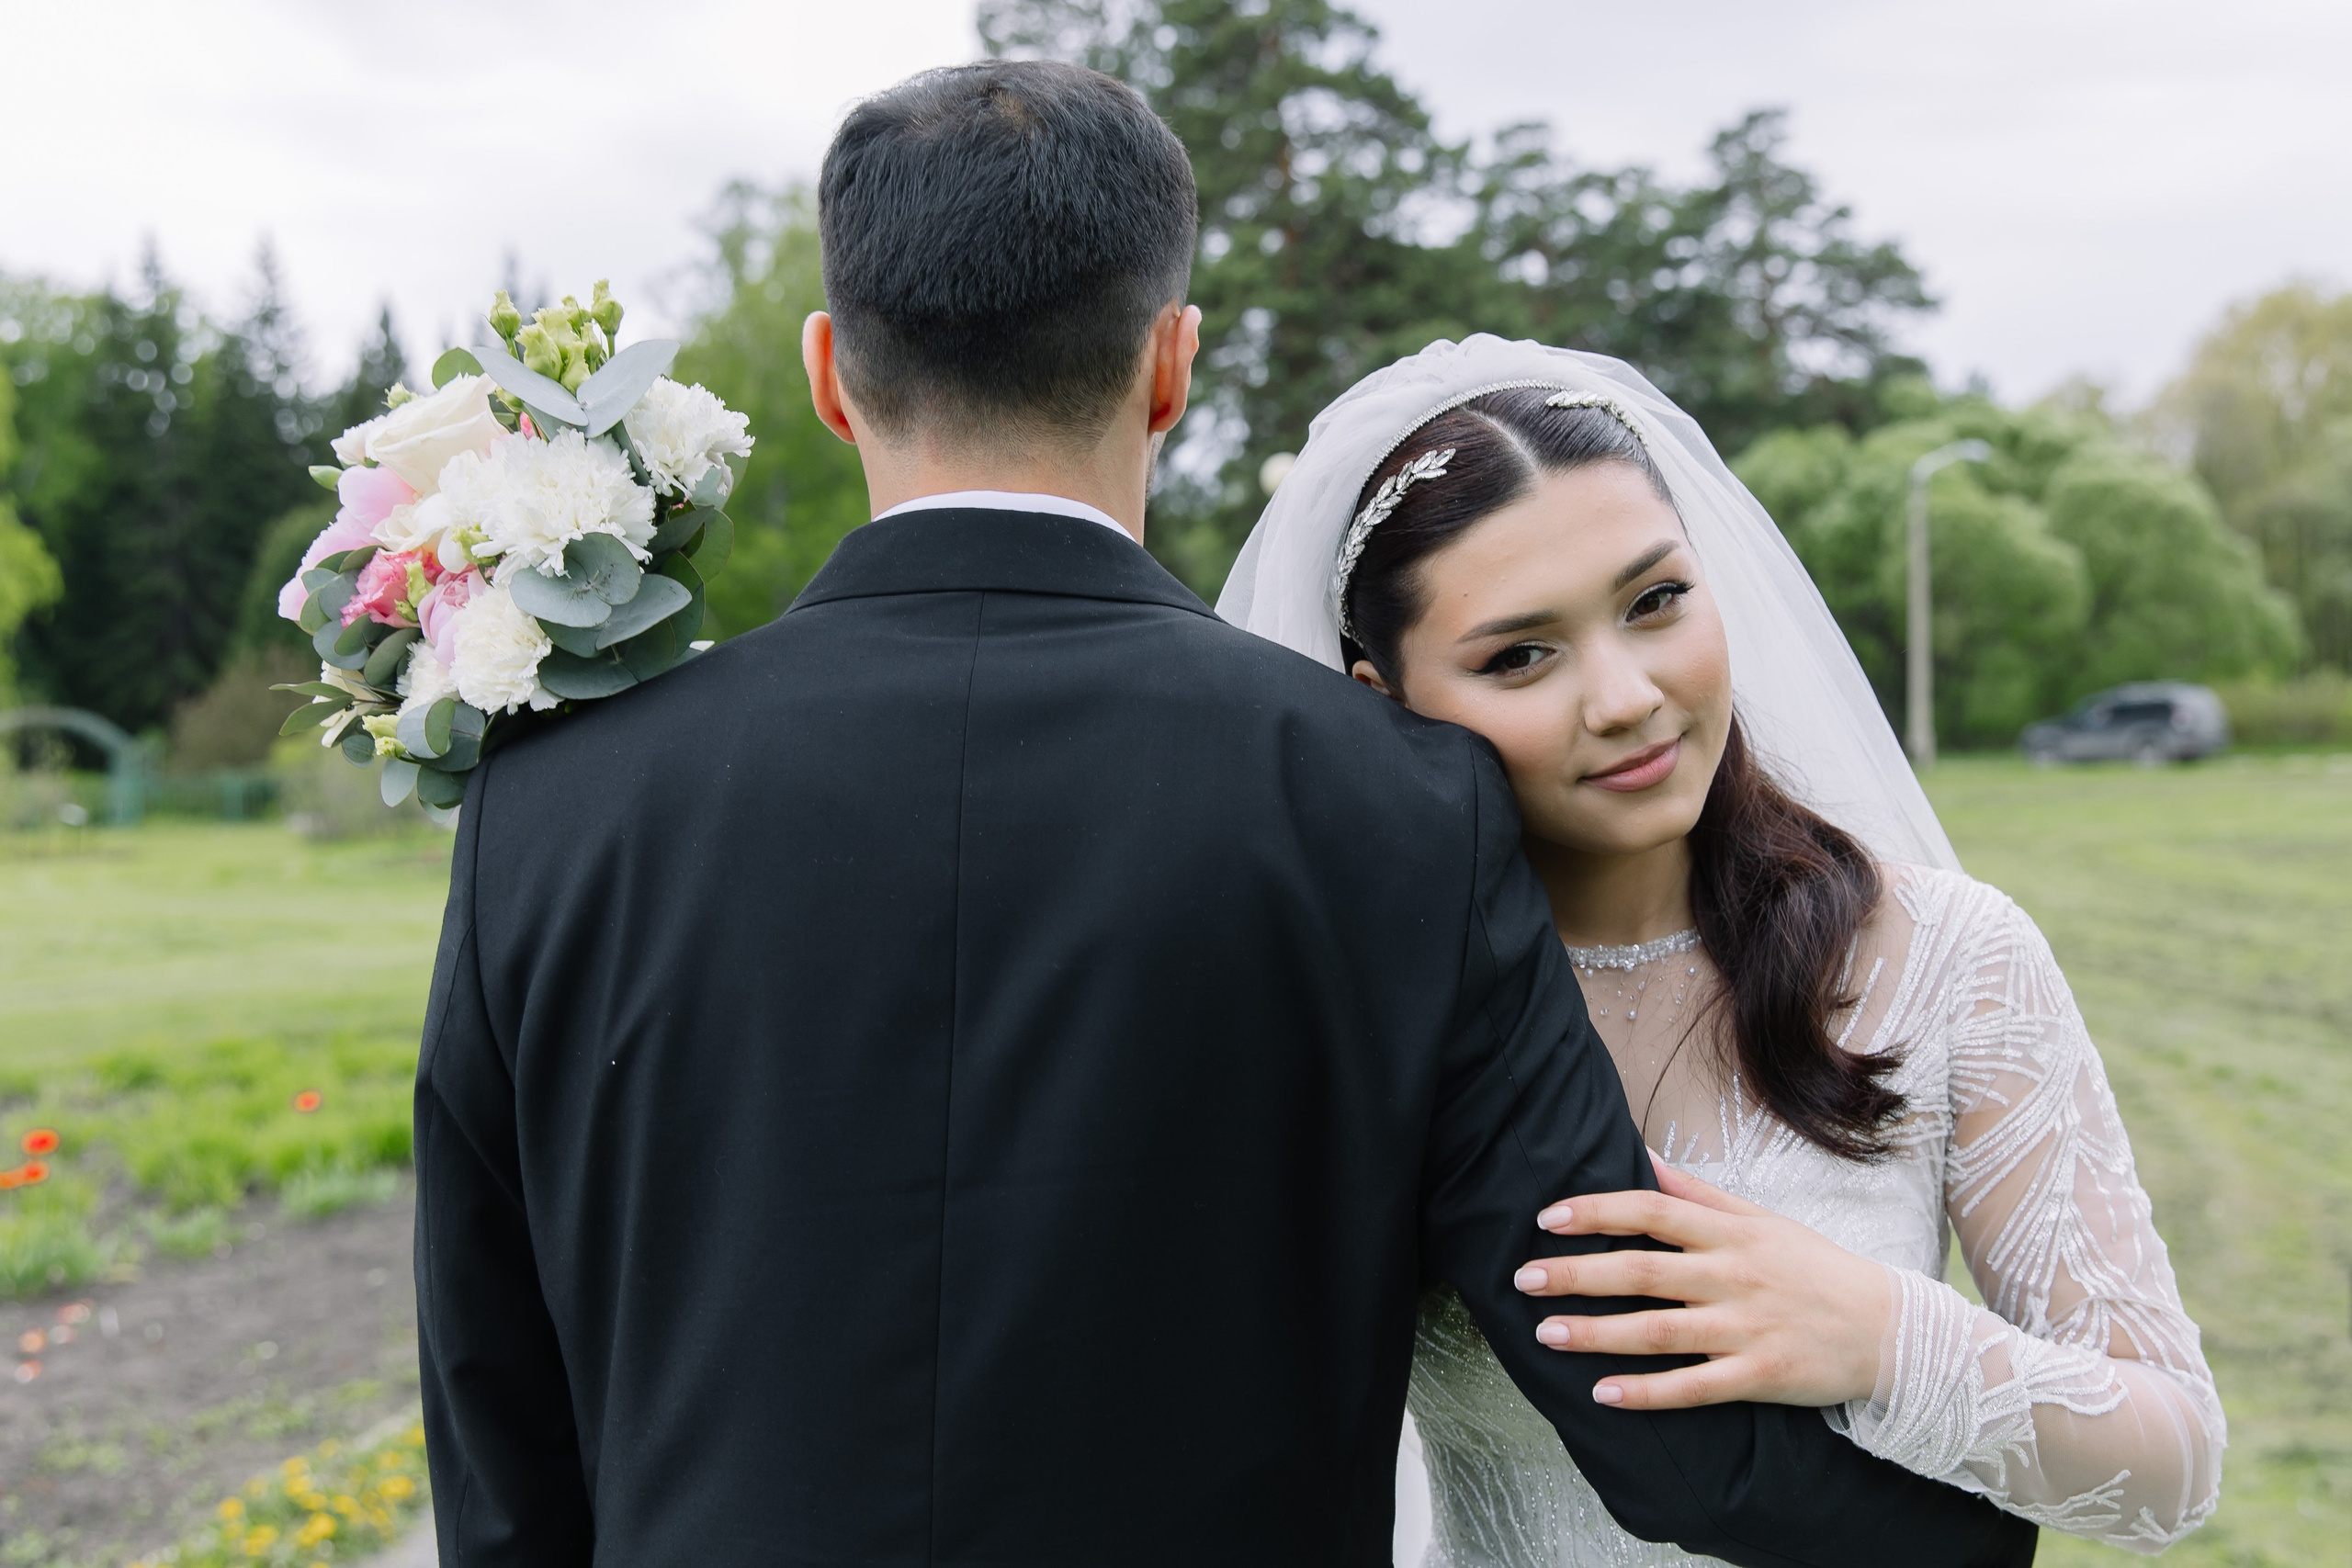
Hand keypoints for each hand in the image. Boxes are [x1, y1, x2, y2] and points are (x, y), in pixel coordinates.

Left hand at [1513, 1152, 1890, 1410]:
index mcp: (1730, 1235)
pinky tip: (1602, 1394)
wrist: (1888, 1329)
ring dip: (1597, 1334)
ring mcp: (1745, 1329)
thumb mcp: (1761, 1220)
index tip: (1547, 1219)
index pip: (1652, 1212)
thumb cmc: (1815, 1268)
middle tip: (1523, 1277)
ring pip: (1658, 1332)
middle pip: (1643, 1271)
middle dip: (1578, 1274)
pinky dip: (1646, 1393)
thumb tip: (1641, 1155)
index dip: (1597, 1212)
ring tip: (1545, 1333)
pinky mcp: (1759, 1377)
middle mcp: (1733, 1277)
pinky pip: (1693, 1387)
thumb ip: (1697, 1194)